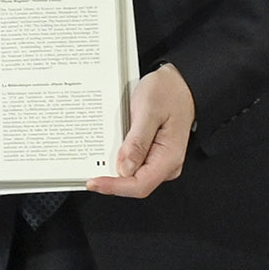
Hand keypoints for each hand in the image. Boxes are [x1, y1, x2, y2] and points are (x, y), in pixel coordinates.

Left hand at [87, 64, 194, 198]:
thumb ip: (137, 141)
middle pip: (134, 184)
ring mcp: (160, 161)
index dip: (115, 187)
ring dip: (113, 170)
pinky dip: (119, 161)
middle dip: (111, 180)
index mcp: (169, 156)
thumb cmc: (168, 92)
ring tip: (97, 158)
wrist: (179, 82)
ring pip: (132, 176)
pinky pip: (134, 165)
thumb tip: (124, 168)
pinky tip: (108, 152)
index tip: (94, 182)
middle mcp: (167, 164)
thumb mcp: (148, 111)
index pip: (140, 185)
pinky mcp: (153, 155)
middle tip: (89, 169)